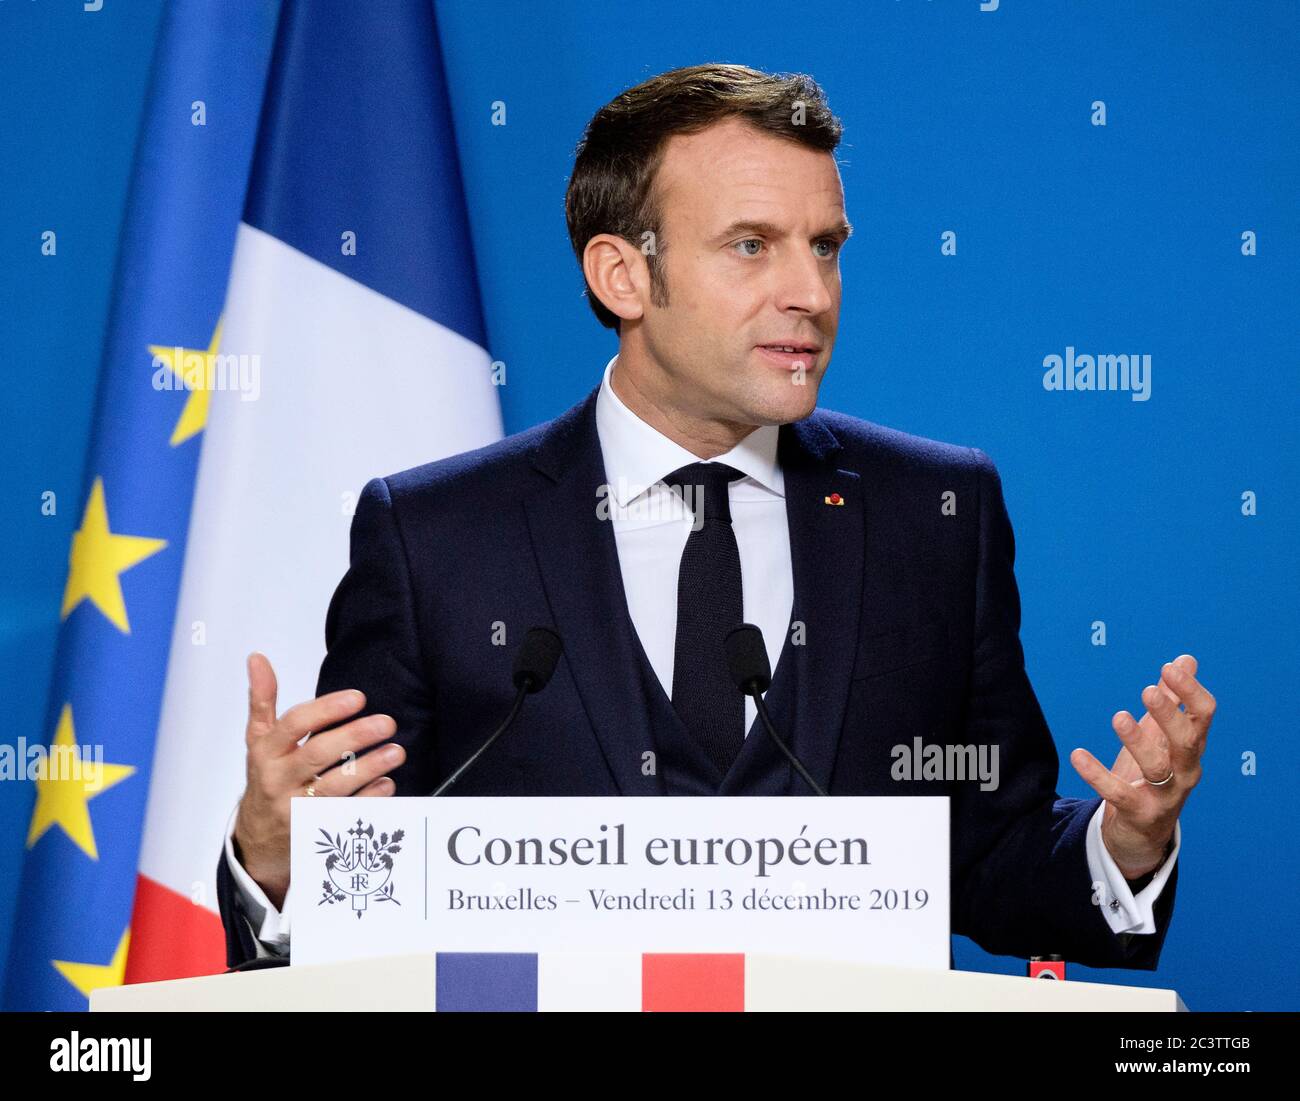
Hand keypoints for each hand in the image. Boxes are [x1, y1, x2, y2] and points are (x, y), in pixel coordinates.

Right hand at [233, 652, 404, 908]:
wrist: (258, 838)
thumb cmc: (267, 778)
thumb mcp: (258, 740)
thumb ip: (263, 700)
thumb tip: (257, 658)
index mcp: (266, 751)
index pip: (294, 725)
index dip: (327, 709)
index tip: (358, 698)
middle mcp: (278, 779)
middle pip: (318, 754)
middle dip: (355, 736)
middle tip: (387, 722)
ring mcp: (296, 808)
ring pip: (335, 786)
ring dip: (370, 767)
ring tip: (396, 751)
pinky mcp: (314, 831)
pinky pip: (346, 814)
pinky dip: (369, 799)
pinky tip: (388, 784)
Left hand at [1069, 654, 1214, 879]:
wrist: (1143, 832)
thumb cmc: (1154, 775)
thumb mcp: (1162, 735)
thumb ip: (1173, 698)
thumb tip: (1185, 659)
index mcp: (1191, 748)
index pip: (1204, 716)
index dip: (1191, 691)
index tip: (1170, 667)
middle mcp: (1185, 772)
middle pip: (1187, 741)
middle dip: (1170, 715)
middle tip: (1148, 690)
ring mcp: (1165, 796)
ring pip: (1157, 768)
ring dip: (1138, 742)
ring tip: (1119, 716)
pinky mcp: (1139, 813)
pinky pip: (1119, 794)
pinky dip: (1098, 775)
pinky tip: (1077, 755)